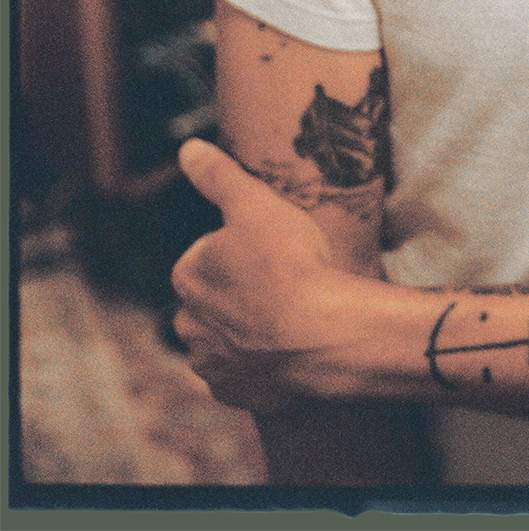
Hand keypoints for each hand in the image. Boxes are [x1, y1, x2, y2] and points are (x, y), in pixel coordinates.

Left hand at [172, 137, 365, 410]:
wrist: (322, 334)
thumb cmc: (290, 262)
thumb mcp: (255, 202)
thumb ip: (218, 176)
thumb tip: (187, 150)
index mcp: (188, 276)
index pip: (207, 255)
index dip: (243, 248)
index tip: (272, 249)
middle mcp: (189, 325)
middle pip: (214, 300)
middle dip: (239, 293)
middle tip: (283, 281)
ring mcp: (213, 364)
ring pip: (227, 340)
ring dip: (249, 331)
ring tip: (290, 315)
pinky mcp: (239, 395)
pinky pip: (247, 375)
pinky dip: (264, 364)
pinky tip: (290, 348)